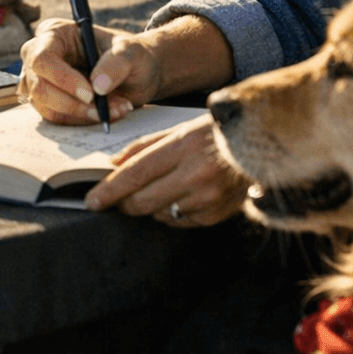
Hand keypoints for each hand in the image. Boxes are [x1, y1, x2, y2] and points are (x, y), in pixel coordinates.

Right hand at [17, 18, 158, 125]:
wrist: (135, 75)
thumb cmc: (129, 55)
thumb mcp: (131, 52)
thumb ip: (116, 64)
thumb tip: (98, 86)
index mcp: (54, 33)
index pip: (43, 58)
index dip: (63, 79)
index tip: (90, 94)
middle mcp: (39, 55)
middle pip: (39, 86)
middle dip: (73, 104)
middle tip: (103, 110)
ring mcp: (39, 80)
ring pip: (47, 107)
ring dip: (82, 114)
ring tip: (115, 108)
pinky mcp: (46, 102)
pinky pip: (56, 118)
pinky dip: (82, 121)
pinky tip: (106, 113)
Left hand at [85, 116, 249, 227]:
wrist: (259, 148)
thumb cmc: (212, 136)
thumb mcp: (177, 131)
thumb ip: (143, 147)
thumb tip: (113, 164)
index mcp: (183, 147)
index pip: (136, 174)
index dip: (109, 190)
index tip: (92, 201)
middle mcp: (197, 175)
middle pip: (143, 200)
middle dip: (124, 202)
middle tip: (118, 198)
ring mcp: (208, 199)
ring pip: (159, 214)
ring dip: (149, 205)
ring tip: (161, 188)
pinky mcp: (217, 216)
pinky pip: (179, 222)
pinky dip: (171, 213)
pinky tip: (180, 197)